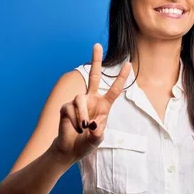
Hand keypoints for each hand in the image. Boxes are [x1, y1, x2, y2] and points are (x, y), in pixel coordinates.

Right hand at [55, 43, 130, 159]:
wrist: (71, 148)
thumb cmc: (87, 142)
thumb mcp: (97, 139)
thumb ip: (97, 133)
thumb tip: (91, 124)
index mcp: (103, 105)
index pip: (114, 89)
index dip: (121, 77)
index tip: (128, 64)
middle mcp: (91, 99)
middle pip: (93, 76)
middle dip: (95, 60)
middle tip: (97, 45)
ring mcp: (77, 102)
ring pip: (79, 100)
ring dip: (82, 116)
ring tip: (83, 127)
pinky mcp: (65, 107)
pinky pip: (70, 110)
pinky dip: (74, 122)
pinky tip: (75, 128)